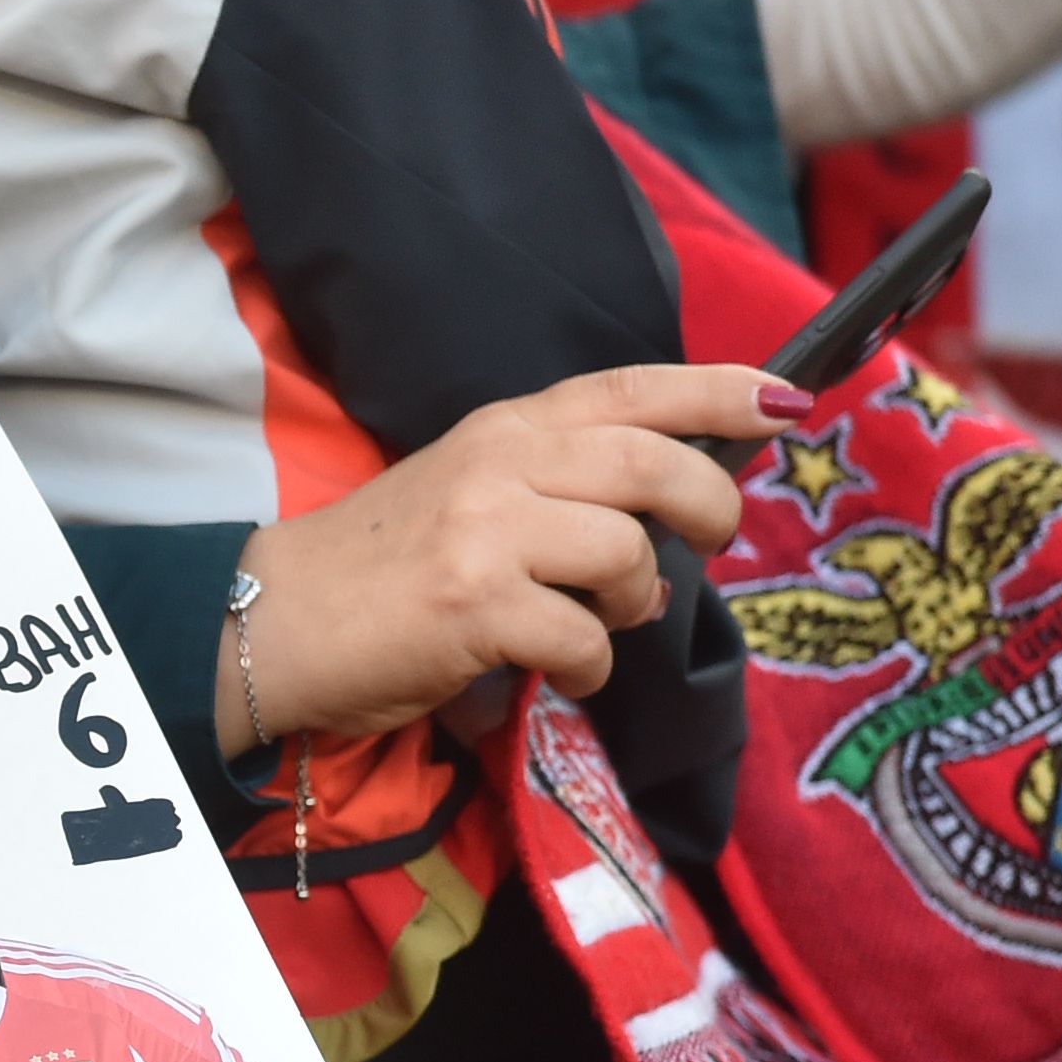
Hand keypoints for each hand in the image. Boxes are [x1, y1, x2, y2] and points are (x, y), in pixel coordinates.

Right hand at [216, 363, 794, 755]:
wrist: (273, 620)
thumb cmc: (380, 565)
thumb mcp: (467, 489)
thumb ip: (554, 480)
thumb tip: (662, 513)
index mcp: (504, 428)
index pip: (633, 390)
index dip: (722, 391)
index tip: (787, 402)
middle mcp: (500, 466)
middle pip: (656, 467)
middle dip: (708, 510)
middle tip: (707, 545)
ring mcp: (486, 534)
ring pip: (628, 554)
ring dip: (638, 601)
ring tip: (606, 622)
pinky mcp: (475, 606)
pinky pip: (586, 638)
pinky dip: (591, 667)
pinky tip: (564, 671)